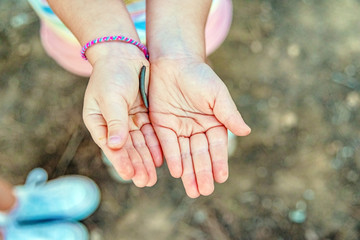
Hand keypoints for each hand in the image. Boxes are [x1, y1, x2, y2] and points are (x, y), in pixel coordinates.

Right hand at [83, 56, 162, 186]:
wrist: (124, 54)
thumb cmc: (111, 74)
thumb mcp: (110, 97)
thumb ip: (114, 121)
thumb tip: (114, 145)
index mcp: (98, 121)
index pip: (110, 146)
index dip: (121, 161)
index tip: (130, 176)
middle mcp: (113, 124)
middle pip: (127, 148)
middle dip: (136, 165)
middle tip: (146, 182)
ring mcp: (129, 120)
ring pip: (139, 144)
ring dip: (146, 159)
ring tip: (153, 177)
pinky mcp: (142, 115)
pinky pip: (149, 133)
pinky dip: (154, 145)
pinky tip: (161, 158)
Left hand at [149, 58, 250, 197]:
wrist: (174, 61)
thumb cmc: (199, 75)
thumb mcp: (217, 94)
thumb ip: (228, 114)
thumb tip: (246, 132)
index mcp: (213, 122)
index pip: (216, 146)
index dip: (218, 162)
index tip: (221, 178)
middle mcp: (196, 129)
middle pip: (200, 155)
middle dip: (203, 172)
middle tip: (204, 191)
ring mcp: (179, 128)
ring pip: (185, 154)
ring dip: (189, 172)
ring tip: (193, 190)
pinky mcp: (162, 125)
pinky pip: (168, 144)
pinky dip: (173, 158)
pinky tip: (177, 172)